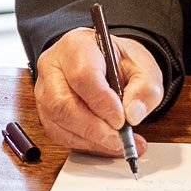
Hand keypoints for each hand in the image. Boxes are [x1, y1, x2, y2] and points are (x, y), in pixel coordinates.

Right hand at [34, 27, 164, 156]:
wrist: (104, 62)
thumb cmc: (119, 62)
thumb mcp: (143, 66)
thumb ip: (145, 88)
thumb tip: (133, 114)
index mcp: (76, 46)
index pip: (83, 76)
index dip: (102, 103)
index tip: (121, 121)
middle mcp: (52, 67)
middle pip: (63, 103)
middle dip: (94, 129)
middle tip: (120, 140)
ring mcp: (44, 90)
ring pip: (58, 122)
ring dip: (90, 140)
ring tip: (118, 144)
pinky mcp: (45, 112)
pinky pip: (60, 134)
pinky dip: (84, 144)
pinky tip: (105, 144)